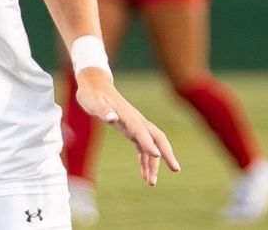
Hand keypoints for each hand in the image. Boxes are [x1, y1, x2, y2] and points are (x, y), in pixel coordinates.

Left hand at [74, 67, 179, 185]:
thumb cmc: (92, 94)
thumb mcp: (92, 101)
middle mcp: (136, 120)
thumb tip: (112, 118)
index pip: (141, 130)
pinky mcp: (131, 129)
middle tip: (176, 169)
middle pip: (157, 137)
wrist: (95, 85)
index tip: (156, 155)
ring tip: (151, 182)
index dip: (148, 142)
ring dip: (153, 163)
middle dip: (167, 153)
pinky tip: (144, 174)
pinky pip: (142, 147)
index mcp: (127, 115)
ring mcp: (135, 125)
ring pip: (151, 145)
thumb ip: (102, 110)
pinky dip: (145, 160)